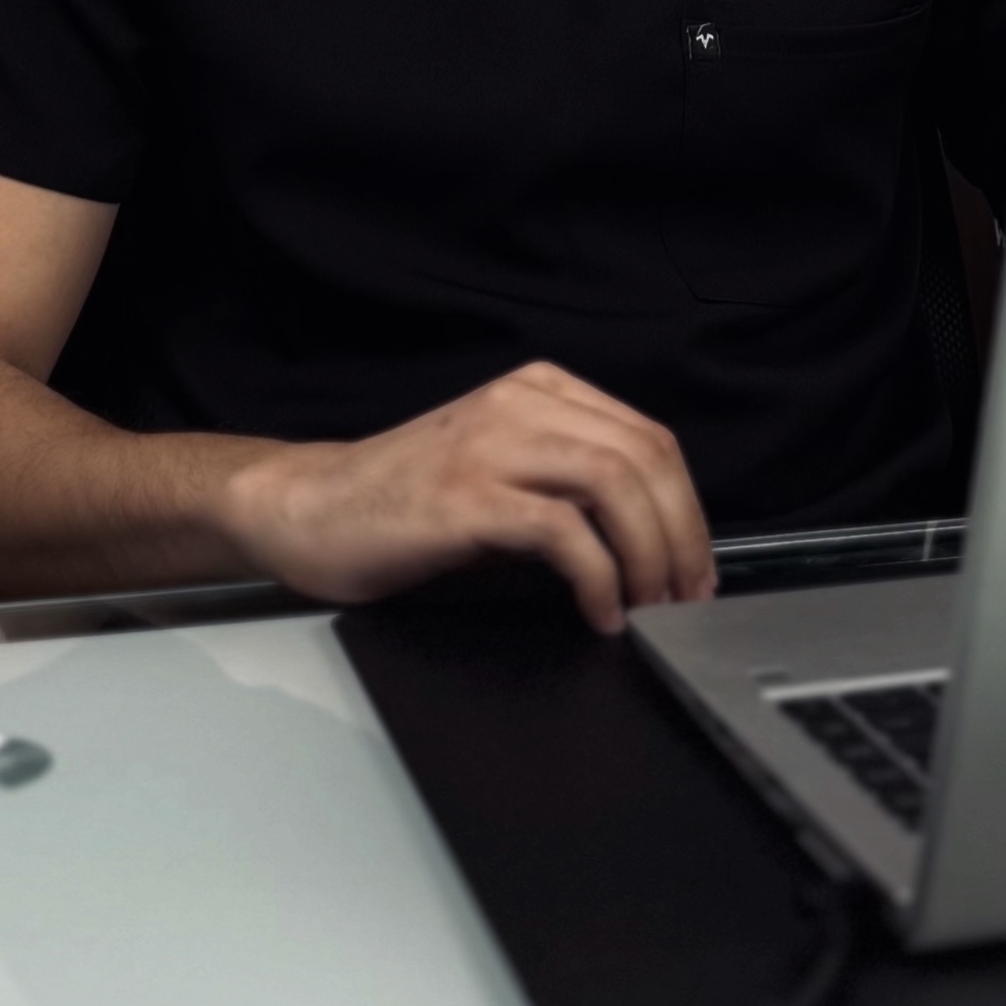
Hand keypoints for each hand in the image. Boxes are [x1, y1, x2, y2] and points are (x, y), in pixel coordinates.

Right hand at [218, 362, 716, 632]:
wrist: (310, 509)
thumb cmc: (403, 502)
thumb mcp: (500, 470)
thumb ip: (565, 481)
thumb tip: (648, 541)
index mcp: (537, 392)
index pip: (648, 438)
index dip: (686, 508)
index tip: (695, 566)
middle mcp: (519, 405)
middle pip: (643, 458)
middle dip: (681, 536)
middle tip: (686, 598)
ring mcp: (491, 446)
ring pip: (613, 483)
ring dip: (649, 555)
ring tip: (651, 606)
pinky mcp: (465, 498)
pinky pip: (561, 530)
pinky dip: (597, 578)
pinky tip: (600, 613)